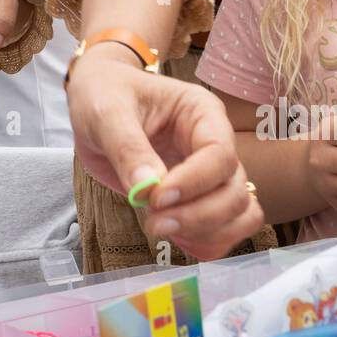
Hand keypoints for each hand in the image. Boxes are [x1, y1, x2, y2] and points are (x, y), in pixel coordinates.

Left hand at [66, 45, 263, 260]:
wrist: (97, 98)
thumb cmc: (105, 94)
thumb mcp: (107, 113)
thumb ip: (128, 148)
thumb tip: (148, 188)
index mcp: (202, 113)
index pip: (220, 154)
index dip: (194, 183)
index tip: (155, 198)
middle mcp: (215, 143)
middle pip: (235, 190)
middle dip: (199, 215)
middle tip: (153, 223)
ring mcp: (210, 172)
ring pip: (240, 212)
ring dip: (207, 232)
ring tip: (162, 229)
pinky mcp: (198, 196)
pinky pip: (225, 227)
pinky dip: (208, 242)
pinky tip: (176, 240)